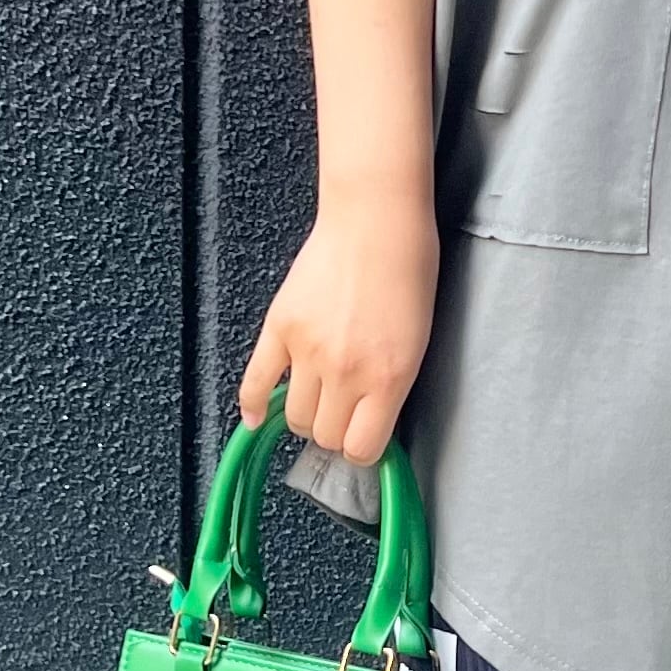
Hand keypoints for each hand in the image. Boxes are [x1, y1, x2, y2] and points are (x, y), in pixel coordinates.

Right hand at [238, 183, 440, 467]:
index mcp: (388, 378)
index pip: (362, 448)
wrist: (375, 221)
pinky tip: (256, 420)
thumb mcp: (418, 342)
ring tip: (316, 400)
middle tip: (343, 413)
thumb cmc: (408, 271)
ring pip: (294, 417)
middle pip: (326, 436)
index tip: (365, 438)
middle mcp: (345, 372)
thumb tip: (369, 422)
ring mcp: (307, 352)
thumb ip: (391, 386)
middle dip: (336, 431)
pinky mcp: (279, 329)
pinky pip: (255, 382)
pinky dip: (253, 407)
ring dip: (305, 416)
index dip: (363, 449)